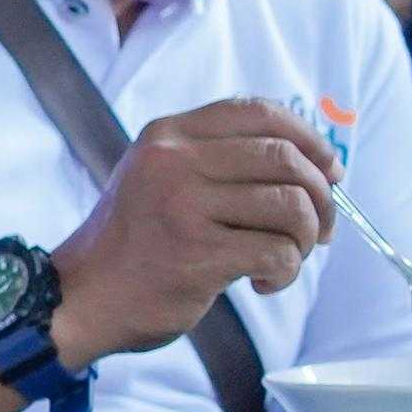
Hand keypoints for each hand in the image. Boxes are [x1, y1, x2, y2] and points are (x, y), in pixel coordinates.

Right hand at [49, 99, 342, 366]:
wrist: (81, 298)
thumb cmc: (134, 244)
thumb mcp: (160, 178)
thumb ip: (217, 159)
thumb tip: (314, 164)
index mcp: (168, 135)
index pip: (259, 113)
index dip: (309, 138)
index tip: (330, 170)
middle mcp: (173, 161)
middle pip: (286, 159)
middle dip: (321, 198)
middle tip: (320, 231)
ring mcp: (183, 205)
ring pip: (291, 206)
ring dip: (306, 239)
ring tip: (286, 259)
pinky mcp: (197, 253)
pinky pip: (278, 253)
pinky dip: (286, 272)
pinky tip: (263, 282)